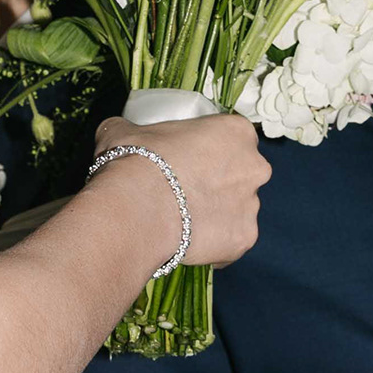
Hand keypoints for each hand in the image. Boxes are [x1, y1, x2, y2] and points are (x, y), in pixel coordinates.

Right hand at [90, 111, 268, 270]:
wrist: (135, 210)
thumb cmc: (135, 160)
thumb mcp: (124, 131)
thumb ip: (130, 128)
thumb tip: (118, 131)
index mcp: (235, 131)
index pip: (232, 137)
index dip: (210, 148)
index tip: (189, 159)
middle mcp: (255, 167)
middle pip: (242, 174)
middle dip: (219, 182)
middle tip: (185, 190)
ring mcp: (251, 206)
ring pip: (237, 210)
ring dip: (216, 214)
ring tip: (181, 220)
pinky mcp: (244, 239)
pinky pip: (231, 242)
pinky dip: (213, 245)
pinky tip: (185, 242)